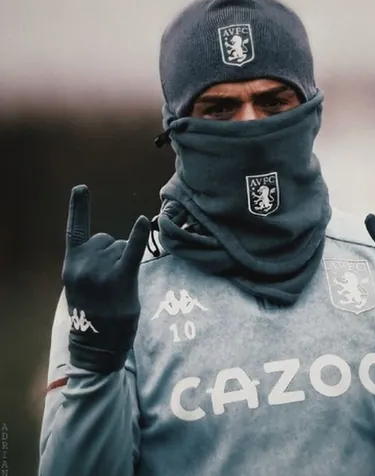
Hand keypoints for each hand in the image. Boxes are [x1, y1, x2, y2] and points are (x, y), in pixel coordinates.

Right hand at [62, 185, 149, 372]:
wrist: (96, 345)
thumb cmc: (93, 313)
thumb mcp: (80, 284)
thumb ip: (89, 262)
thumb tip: (115, 244)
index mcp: (71, 263)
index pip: (75, 230)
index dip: (79, 208)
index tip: (81, 187)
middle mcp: (83, 263)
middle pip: (107, 239)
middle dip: (113, 254)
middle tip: (109, 283)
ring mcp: (101, 271)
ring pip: (122, 247)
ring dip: (124, 261)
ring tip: (118, 288)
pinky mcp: (120, 279)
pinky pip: (131, 251)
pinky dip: (138, 236)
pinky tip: (143, 221)